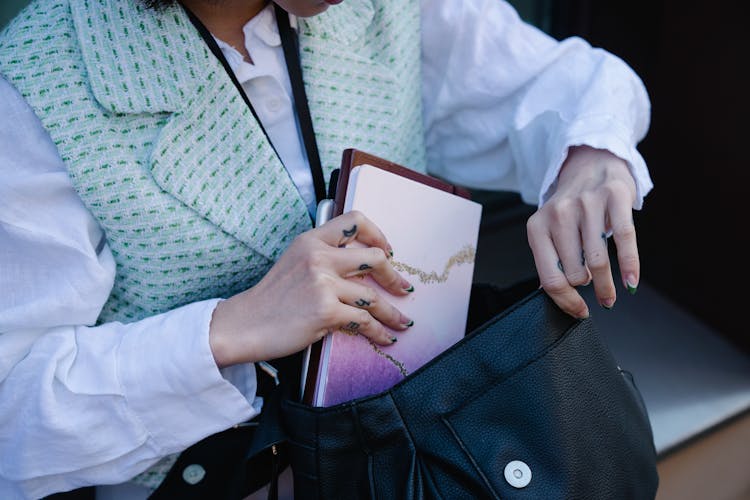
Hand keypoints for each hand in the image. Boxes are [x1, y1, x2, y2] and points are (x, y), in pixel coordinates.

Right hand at [208, 211, 413, 367]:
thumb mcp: (294, 262)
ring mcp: (323, 284)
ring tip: (403, 321)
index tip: (388, 251)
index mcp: (311, 240)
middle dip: (394, 276)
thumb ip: (323, 257)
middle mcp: (319, 257)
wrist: (245, 324)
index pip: (355, 221)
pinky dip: (379, 332)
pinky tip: (386, 337)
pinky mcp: (325, 311)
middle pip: (374, 259)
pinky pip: (363, 321)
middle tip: (403, 287)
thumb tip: (362, 266)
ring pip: (372, 297)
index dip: (378, 235)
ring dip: (393, 312)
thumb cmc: (271, 298)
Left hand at [526, 145, 638, 317]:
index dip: (566, 302)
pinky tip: (631, 283)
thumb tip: (553, 295)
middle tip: (597, 292)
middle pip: (576, 273)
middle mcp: (559, 214)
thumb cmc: (570, 206)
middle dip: (588, 289)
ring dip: (607, 286)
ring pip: (598, 261)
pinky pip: (624, 239)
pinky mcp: (614, 195)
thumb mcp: (550, 229)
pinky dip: (630, 266)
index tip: (579, 312)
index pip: (550, 278)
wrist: (590, 162)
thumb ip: (550, 259)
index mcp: (537, 227)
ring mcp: (586, 203)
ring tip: (610, 296)